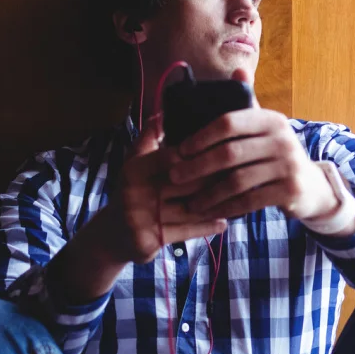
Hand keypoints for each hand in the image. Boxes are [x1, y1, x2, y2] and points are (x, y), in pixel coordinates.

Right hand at [94, 114, 228, 264]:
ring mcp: (140, 218)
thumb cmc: (133, 192)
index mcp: (134, 170)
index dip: (200, 155)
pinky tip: (225, 222)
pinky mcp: (149, 241)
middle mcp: (134, 193)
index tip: (226, 149)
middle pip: (184, 184)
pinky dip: (207, 227)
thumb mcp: (134, 163)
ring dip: (217, 205)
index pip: (172, 158)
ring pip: (189, 209)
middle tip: (242, 173)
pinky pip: (185, 232)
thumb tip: (162, 112)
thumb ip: (149, 138)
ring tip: (240, 198)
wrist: (112, 235)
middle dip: (214, 179)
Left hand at [161, 71, 338, 222]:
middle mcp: (282, 140)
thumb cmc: (276, 154)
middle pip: (229, 153)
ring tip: (190, 201)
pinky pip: (250, 200)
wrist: (311, 185)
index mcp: (271, 120)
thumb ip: (250, 102)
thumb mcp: (266, 127)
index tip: (180, 149)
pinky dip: (227, 207)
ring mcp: (288, 166)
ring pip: (237, 180)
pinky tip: (212, 211)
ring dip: (209, 193)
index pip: (228, 122)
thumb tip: (239, 70)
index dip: (201, 136)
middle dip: (197, 166)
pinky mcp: (290, 190)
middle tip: (175, 176)